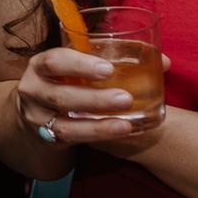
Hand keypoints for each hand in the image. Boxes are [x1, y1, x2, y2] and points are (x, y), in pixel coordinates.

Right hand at [14, 46, 173, 148]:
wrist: (35, 112)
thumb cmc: (66, 80)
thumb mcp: (77, 66)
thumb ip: (112, 58)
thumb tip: (164, 61)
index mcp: (40, 65)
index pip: (54, 61)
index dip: (79, 65)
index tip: (107, 69)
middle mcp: (34, 90)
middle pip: (60, 95)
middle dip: (93, 98)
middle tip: (125, 98)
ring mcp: (38, 118)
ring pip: (65, 123)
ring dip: (98, 123)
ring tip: (126, 122)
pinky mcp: (48, 138)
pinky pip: (73, 139)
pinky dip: (98, 135)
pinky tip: (120, 131)